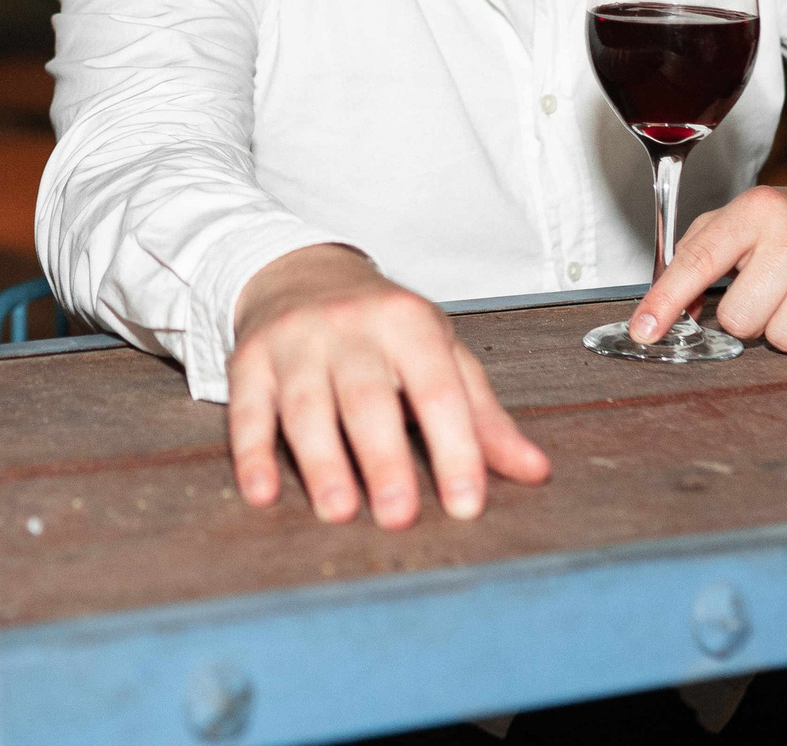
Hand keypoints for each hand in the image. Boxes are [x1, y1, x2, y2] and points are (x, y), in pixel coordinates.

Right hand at [228, 245, 549, 527]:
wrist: (300, 271)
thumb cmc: (384, 327)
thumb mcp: (441, 353)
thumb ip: (484, 415)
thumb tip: (536, 472)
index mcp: (409, 323)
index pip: (437, 389)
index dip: (454, 446)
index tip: (466, 503)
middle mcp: (351, 326)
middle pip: (368, 397)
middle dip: (384, 458)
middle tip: (399, 516)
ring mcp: (296, 341)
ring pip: (307, 405)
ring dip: (322, 460)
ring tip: (339, 510)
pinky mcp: (250, 359)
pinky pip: (249, 408)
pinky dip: (253, 452)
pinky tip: (263, 492)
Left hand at [630, 170, 786, 355]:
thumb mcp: (748, 217)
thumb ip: (701, 253)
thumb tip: (677, 308)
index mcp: (756, 210)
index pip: (699, 261)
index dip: (665, 301)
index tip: (644, 332)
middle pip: (739, 318)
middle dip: (749, 317)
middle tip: (772, 293)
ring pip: (783, 339)